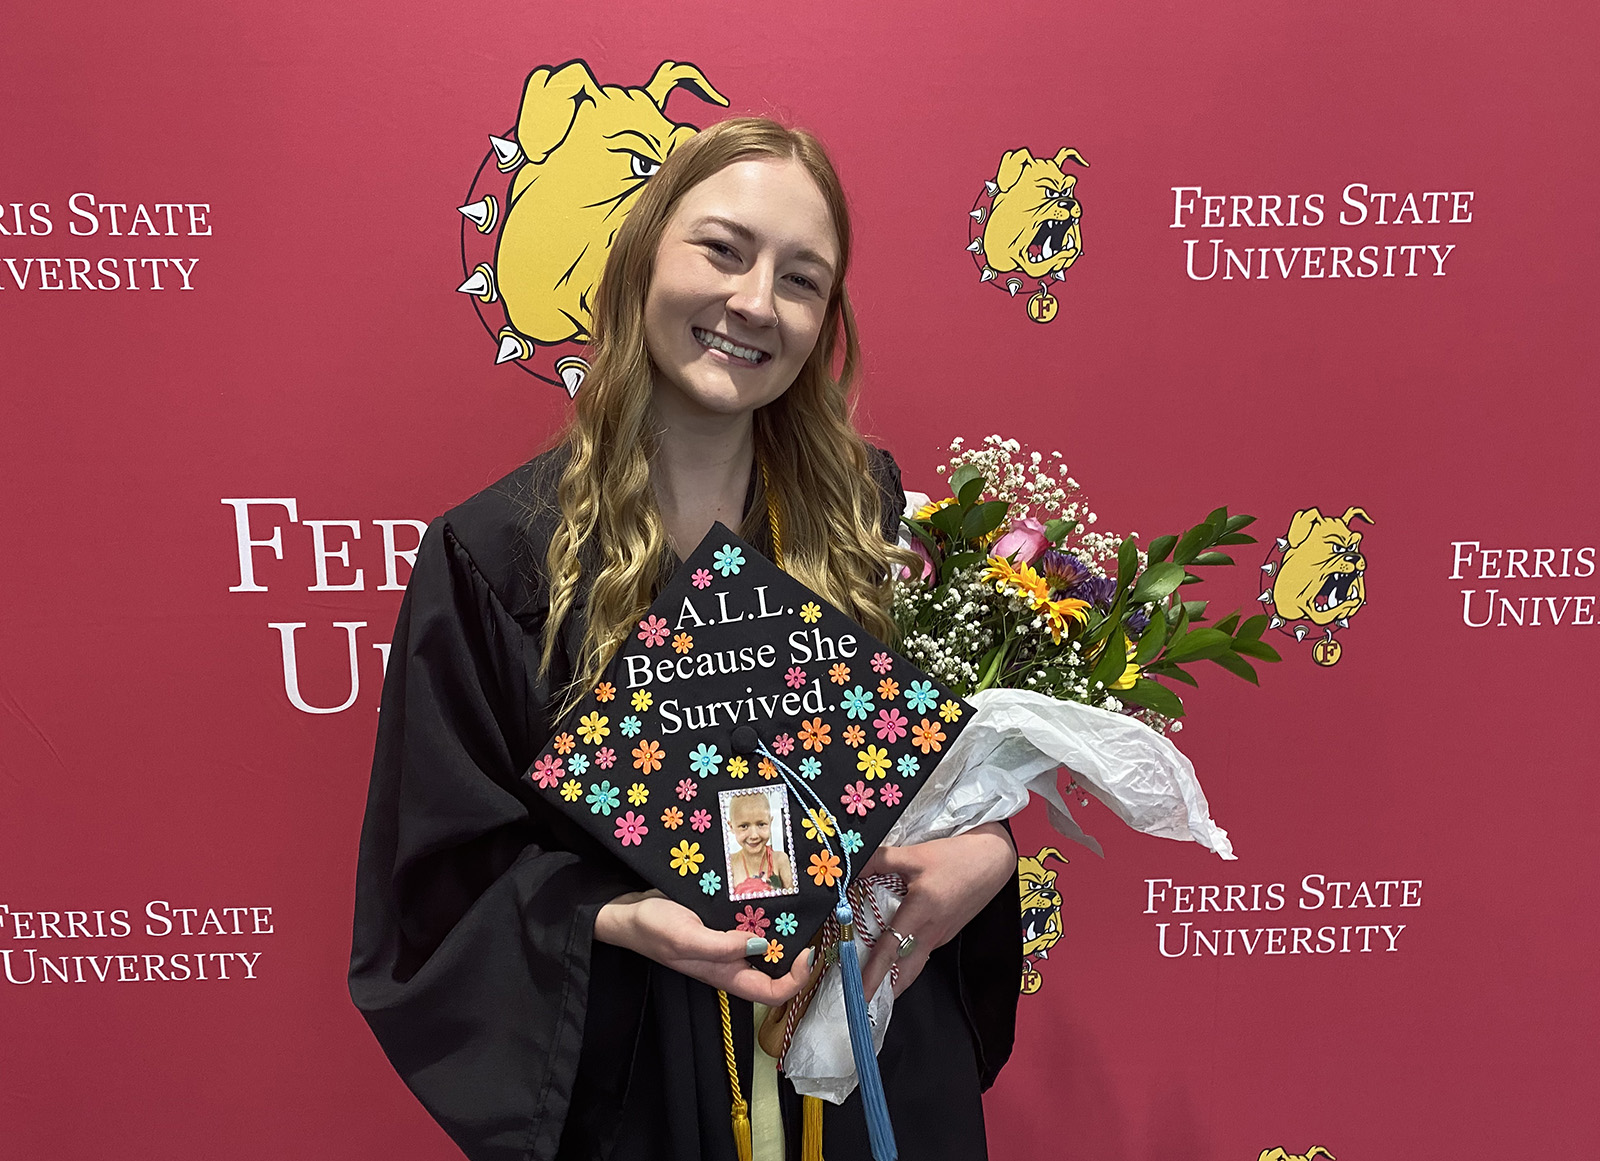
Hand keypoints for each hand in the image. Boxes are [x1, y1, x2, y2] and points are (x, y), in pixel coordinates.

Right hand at [594, 889, 814, 1004]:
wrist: (627, 912)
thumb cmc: (652, 928)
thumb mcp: (685, 938)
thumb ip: (721, 946)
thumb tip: (761, 944)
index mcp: (725, 974)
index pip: (772, 993)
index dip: (796, 980)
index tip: (807, 952)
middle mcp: (731, 962)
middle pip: (776, 970)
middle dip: (798, 952)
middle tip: (811, 921)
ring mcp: (727, 943)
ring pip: (767, 944)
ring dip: (783, 929)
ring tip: (795, 903)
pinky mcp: (722, 923)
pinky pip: (752, 922)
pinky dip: (764, 911)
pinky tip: (768, 890)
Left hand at [859, 822, 1015, 997]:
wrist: (992, 861)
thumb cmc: (956, 857)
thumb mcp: (914, 854)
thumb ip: (879, 859)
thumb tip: (851, 867)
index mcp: (920, 910)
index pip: (890, 949)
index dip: (872, 974)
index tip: (858, 992)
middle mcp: (931, 930)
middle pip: (906, 973)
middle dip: (884, 992)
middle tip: (862, 1004)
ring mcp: (940, 935)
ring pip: (914, 965)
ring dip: (894, 979)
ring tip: (872, 987)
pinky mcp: (945, 933)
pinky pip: (922, 953)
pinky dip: (906, 961)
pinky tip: (894, 956)